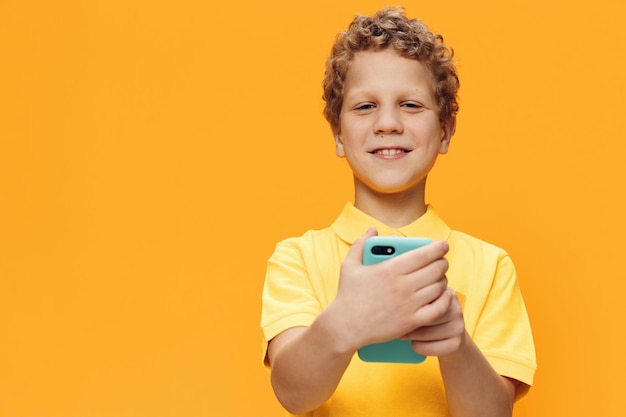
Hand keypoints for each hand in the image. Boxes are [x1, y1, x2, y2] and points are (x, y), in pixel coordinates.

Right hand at [327, 227, 449, 352]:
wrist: (345, 326)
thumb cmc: (347, 295)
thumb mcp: (349, 265)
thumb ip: (361, 243)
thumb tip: (372, 229)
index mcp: (390, 268)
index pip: (424, 254)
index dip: (438, 248)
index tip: (443, 245)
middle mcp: (402, 285)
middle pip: (435, 269)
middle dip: (442, 263)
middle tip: (442, 262)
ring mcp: (408, 304)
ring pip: (438, 287)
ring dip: (443, 280)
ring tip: (441, 277)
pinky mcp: (411, 321)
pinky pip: (438, 309)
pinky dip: (445, 301)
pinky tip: (446, 296)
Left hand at [402, 287, 466, 356]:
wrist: (448, 337)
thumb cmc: (428, 317)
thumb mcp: (425, 303)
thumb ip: (416, 297)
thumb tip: (391, 299)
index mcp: (445, 292)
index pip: (424, 298)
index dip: (409, 307)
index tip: (396, 311)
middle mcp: (455, 307)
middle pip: (425, 316)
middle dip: (408, 323)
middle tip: (396, 325)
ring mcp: (459, 325)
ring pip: (427, 333)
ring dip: (411, 336)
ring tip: (402, 334)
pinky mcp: (457, 343)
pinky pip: (433, 347)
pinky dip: (419, 348)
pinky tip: (414, 344)